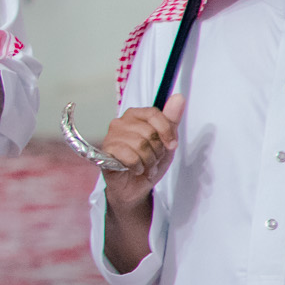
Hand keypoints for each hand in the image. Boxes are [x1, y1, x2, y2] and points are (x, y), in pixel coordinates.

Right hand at [100, 96, 184, 211]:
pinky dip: (137, 167)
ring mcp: (111, 137)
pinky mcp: (105, 152)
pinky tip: (135, 169)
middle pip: (148, 132)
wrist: (134, 187)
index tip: (171, 145)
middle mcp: (120, 123)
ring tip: (145, 166)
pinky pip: (129, 156)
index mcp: (135, 116)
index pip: (153, 113)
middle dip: (157, 151)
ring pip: (140, 145)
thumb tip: (178, 97)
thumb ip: (171, 120)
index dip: (166, 131)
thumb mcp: (165, 142)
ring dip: (148, 161)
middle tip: (153, 159)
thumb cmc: (148, 162)